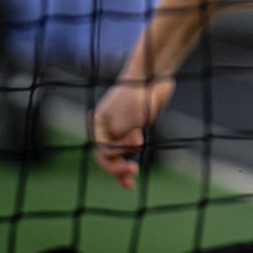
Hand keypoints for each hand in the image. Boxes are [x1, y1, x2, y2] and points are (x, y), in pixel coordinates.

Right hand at [90, 74, 175, 188]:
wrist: (154, 76)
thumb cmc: (138, 97)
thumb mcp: (125, 122)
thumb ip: (117, 143)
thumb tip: (119, 152)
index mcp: (98, 124)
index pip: (102, 152)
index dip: (116, 160)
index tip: (132, 159)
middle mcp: (106, 127)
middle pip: (107, 157)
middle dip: (118, 168)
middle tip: (132, 173)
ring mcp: (119, 128)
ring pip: (117, 156)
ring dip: (124, 165)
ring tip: (133, 174)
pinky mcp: (133, 128)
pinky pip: (127, 151)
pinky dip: (127, 162)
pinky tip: (131, 176)